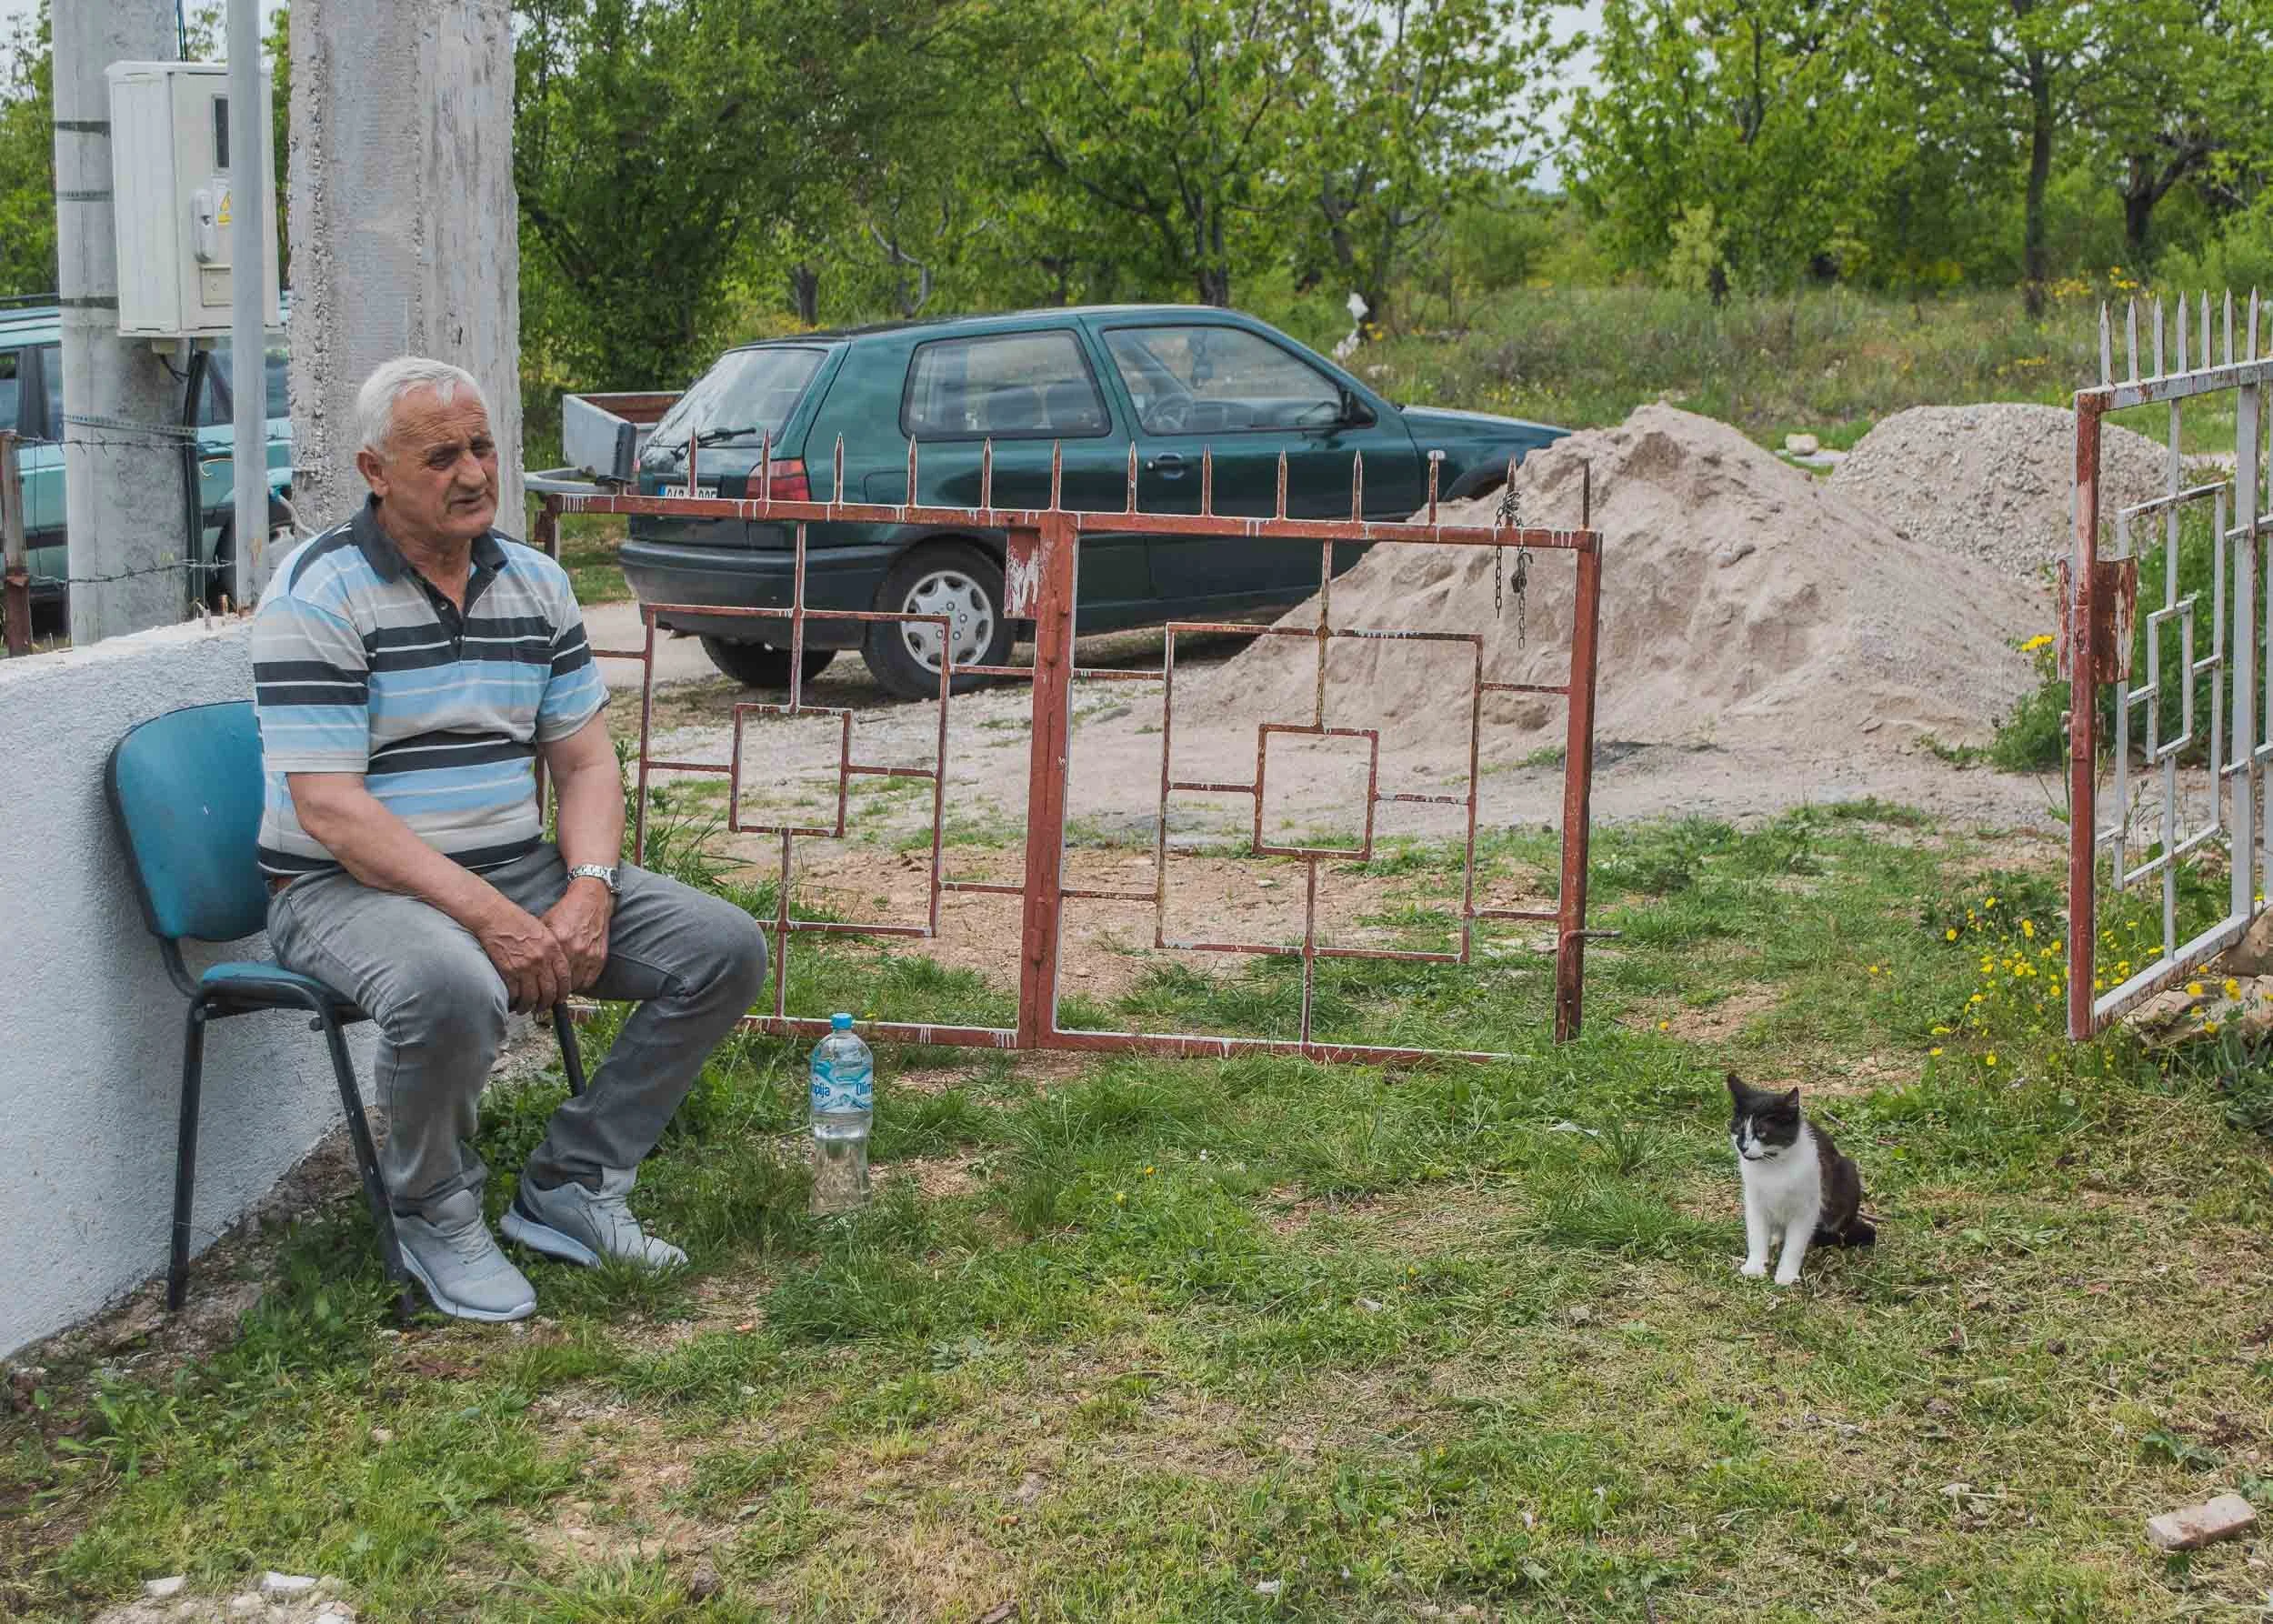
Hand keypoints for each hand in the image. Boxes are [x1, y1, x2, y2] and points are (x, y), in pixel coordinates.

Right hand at [473, 898, 574, 1012]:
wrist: (495, 917)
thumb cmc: (518, 921)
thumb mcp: (544, 931)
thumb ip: (552, 950)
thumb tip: (555, 969)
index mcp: (553, 949)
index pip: (564, 977)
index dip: (564, 992)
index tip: (561, 998)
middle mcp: (541, 960)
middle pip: (549, 991)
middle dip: (547, 1003)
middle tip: (543, 1007)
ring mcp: (525, 967)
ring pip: (532, 996)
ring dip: (530, 1006)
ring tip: (527, 1008)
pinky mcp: (508, 971)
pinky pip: (515, 993)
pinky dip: (514, 1001)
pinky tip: (513, 1003)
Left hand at [543, 877, 614, 992]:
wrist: (591, 901)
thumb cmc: (566, 911)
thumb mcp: (545, 923)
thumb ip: (538, 943)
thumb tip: (524, 961)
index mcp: (558, 941)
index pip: (546, 971)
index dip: (540, 982)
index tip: (536, 988)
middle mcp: (575, 949)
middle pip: (560, 981)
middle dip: (552, 989)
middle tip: (545, 993)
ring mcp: (589, 954)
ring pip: (574, 984)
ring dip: (566, 989)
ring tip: (558, 990)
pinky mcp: (600, 957)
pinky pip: (589, 981)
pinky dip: (581, 985)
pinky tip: (573, 982)